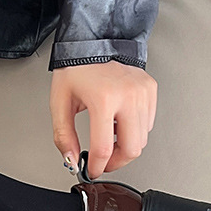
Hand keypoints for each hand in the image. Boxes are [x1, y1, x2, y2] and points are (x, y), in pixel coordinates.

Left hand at [50, 61, 156, 179]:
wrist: (94, 40)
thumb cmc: (76, 68)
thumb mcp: (60, 103)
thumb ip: (64, 136)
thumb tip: (72, 160)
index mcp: (104, 99)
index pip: (105, 148)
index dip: (98, 166)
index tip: (93, 170)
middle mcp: (128, 95)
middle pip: (132, 149)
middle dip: (116, 162)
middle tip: (103, 161)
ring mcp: (143, 92)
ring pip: (142, 139)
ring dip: (125, 145)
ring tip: (108, 135)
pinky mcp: (150, 90)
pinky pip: (148, 123)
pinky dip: (134, 130)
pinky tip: (119, 122)